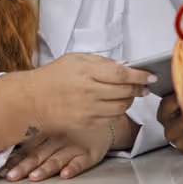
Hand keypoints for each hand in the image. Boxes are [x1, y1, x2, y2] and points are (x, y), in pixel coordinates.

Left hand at [2, 120, 113, 181]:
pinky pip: (82, 161)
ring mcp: (75, 146)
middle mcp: (59, 139)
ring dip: (46, 168)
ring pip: (58, 158)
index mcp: (47, 133)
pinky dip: (73, 168)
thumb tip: (3, 138)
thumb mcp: (53, 124)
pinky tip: (65, 175)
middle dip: (25, 166)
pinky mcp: (91, 152)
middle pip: (39, 154)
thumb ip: (32, 133)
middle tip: (12, 176)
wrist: (105, 117)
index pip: (28, 148)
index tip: (2, 170)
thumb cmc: (75, 124)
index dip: (15, 159)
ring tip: (35, 177)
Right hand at [20, 54, 154, 135]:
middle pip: (125, 91)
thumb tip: (125, 66)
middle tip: (144, 86)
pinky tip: (116, 104)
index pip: (122, 74)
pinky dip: (118, 111)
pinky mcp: (86, 123)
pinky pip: (111, 118)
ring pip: (121, 107)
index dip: (140, 76)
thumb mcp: (76, 60)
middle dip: (139, 88)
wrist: (31, 100)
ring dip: (130, 100)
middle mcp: (89, 92)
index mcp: (87, 72)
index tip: (151, 76)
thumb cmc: (53, 77)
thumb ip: (101, 62)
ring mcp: (88, 110)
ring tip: (130, 94)